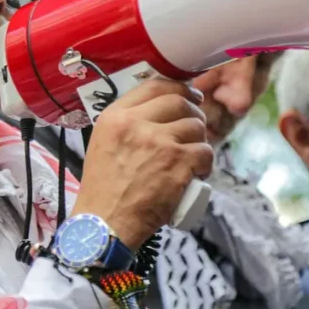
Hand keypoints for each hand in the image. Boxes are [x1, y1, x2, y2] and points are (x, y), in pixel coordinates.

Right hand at [71, 79, 213, 249]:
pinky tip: (198, 172)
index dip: (178, 88)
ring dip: (200, 140)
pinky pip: (205, 152)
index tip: (189, 96)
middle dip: (193, 112)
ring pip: (196, 127)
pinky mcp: (179, 164)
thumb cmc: (103, 189)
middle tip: (194, 127)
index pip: (154, 85)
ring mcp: (160, 143)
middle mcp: (137, 124)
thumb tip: (156, 112)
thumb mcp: (103, 143)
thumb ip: (125, 124)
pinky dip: (206, 163)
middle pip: (179, 102)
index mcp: (116, 117)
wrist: (105, 223)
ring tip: (192, 156)